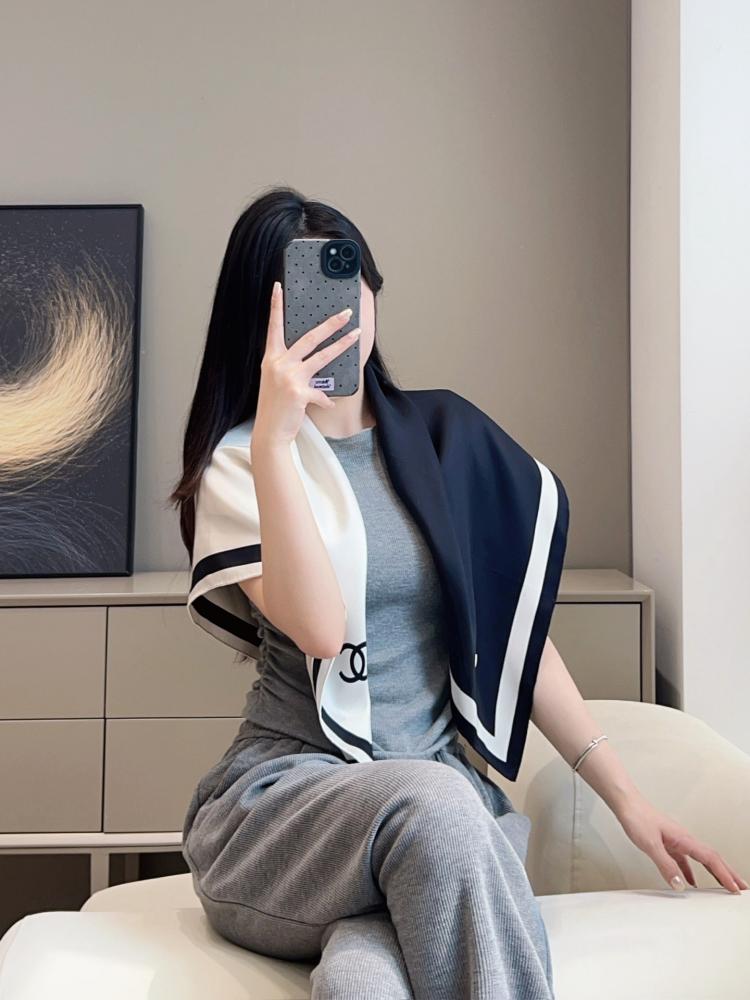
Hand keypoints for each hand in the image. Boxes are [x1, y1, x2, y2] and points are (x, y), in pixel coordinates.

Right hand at [254, 281, 360, 447]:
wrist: (269, 431)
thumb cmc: (275, 406)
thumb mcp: (276, 381)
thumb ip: (291, 367)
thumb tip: (312, 359)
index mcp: (272, 358)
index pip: (274, 327)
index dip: (276, 306)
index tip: (278, 287)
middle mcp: (279, 364)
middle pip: (309, 338)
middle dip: (329, 323)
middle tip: (345, 313)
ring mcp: (289, 378)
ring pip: (321, 357)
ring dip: (341, 345)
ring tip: (356, 335)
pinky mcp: (299, 393)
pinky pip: (321, 392)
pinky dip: (326, 399)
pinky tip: (328, 405)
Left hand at [616, 794, 748, 893]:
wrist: (626, 803)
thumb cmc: (637, 817)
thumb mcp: (650, 845)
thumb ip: (665, 865)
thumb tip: (680, 885)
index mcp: (685, 839)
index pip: (711, 859)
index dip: (725, 875)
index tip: (735, 888)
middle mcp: (685, 839)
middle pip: (713, 858)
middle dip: (728, 874)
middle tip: (741, 888)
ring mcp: (677, 841)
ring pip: (701, 859)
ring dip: (715, 872)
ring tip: (724, 886)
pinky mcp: (668, 843)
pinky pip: (685, 860)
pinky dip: (692, 872)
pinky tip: (690, 881)